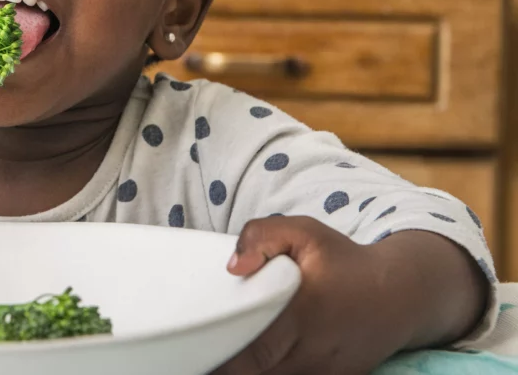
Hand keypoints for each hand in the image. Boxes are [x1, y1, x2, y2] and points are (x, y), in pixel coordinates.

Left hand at [212, 216, 413, 374]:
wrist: (402, 293)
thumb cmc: (344, 260)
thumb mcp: (305, 232)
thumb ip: (262, 236)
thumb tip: (233, 267)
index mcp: (302, 313)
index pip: (253, 350)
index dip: (222, 359)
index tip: (194, 352)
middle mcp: (314, 350)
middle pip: (257, 373)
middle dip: (225, 368)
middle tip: (192, 359)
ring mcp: (325, 371)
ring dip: (246, 372)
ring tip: (215, 360)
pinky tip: (248, 365)